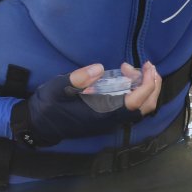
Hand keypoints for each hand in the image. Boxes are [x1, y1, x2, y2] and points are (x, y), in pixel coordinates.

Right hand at [11, 62, 158, 146]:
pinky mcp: (107, 118)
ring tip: (135, 68)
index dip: (146, 85)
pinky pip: (131, 107)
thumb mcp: (58, 88)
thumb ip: (78, 78)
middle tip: (148, 65)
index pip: (135, 102)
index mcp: (102, 113)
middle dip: (153, 85)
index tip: (147, 67)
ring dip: (145, 88)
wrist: (37, 125)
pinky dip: (136, 91)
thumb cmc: (47, 106)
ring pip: (140, 108)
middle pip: (146, 107)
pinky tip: (126, 77)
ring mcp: (110, 120)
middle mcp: (110, 119)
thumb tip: (99, 69)